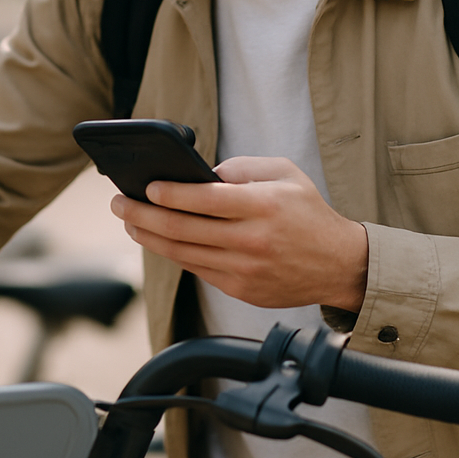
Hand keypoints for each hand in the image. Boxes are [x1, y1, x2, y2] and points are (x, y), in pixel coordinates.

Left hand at [112, 156, 368, 311]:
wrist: (338, 264)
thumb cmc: (308, 212)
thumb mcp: (285, 173)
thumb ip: (242, 168)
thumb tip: (199, 174)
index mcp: (263, 206)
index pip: (204, 200)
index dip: (169, 194)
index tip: (146, 186)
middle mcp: (252, 240)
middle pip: (183, 229)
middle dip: (143, 215)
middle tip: (120, 204)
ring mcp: (245, 269)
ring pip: (183, 253)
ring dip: (150, 236)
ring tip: (131, 221)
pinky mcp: (241, 289)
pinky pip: (197, 269)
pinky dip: (173, 253)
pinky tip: (158, 239)